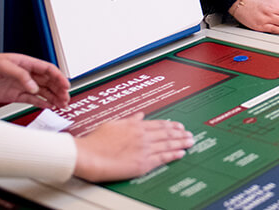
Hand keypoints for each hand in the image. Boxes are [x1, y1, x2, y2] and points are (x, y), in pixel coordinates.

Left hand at [0, 53, 69, 109]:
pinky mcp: (12, 95)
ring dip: (53, 97)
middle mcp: (24, 74)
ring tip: (62, 104)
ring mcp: (19, 85)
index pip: (47, 69)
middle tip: (66, 99)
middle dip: (59, 89)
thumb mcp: (0, 66)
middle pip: (48, 81)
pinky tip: (49, 106)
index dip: (58, 77)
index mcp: (24, 62)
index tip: (65, 85)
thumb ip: (19, 75)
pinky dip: (42, 103)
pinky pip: (31, 100)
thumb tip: (34, 86)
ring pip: (42, 91)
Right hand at [73, 114, 193, 181]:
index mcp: (135, 126)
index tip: (179, 126)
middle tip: (189, 134)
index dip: (171, 125)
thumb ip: (129, 120)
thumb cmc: (95, 141)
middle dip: (180, 134)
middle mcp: (142, 136)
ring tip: (190, 142)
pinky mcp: (142, 164)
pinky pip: (162, 158)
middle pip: (166, 134)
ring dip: (181, 143)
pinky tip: (180, 153)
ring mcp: (143, 150)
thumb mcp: (113, 123)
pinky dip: (173, 155)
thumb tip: (139, 115)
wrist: (88, 155)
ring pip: (167, 144)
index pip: (158, 124)